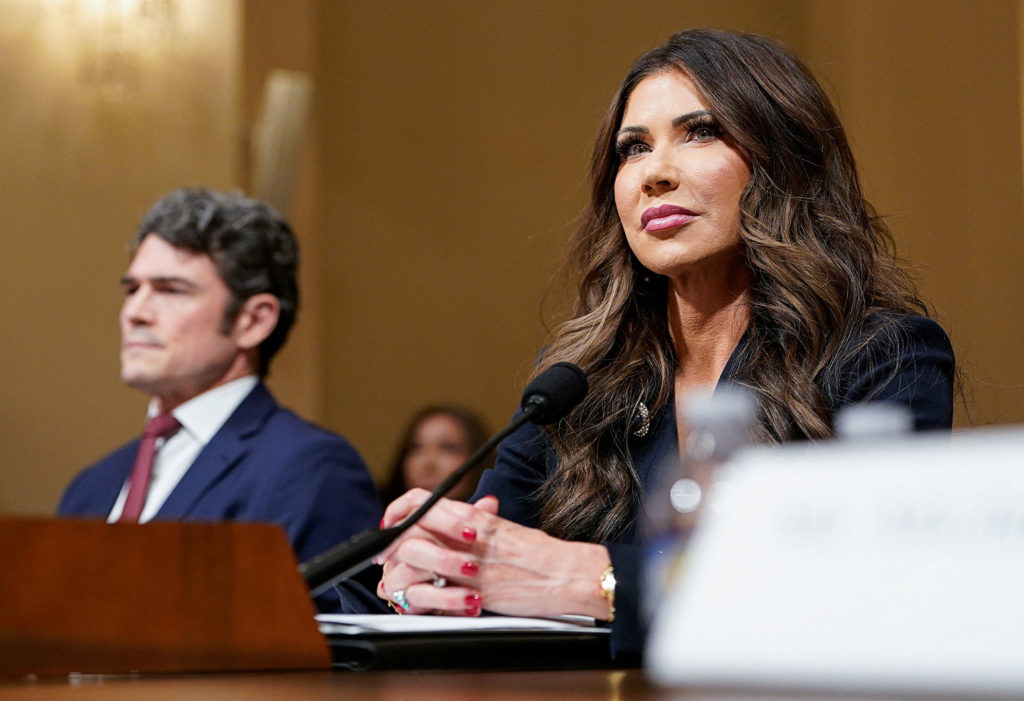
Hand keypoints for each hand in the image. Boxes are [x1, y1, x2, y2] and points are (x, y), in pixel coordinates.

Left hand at [375, 489, 611, 619]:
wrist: (567, 574)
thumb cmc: (540, 553)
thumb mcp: (503, 527)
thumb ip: (475, 522)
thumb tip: (453, 519)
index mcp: (474, 516)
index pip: (420, 502)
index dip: (397, 513)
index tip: (389, 528)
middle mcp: (468, 536)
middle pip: (409, 531)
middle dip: (390, 548)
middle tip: (385, 561)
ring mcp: (470, 565)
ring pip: (414, 562)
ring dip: (400, 576)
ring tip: (398, 586)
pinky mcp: (476, 593)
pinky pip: (434, 595)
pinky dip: (419, 602)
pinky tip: (419, 605)